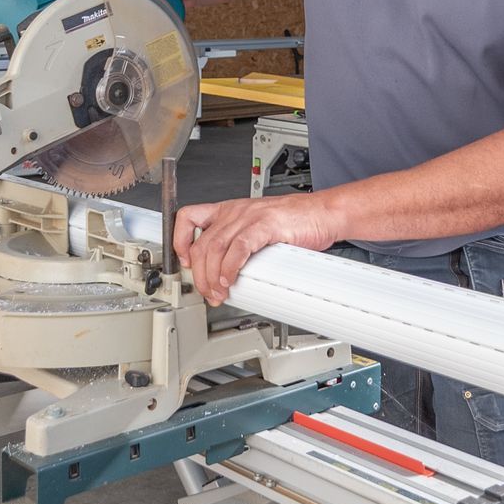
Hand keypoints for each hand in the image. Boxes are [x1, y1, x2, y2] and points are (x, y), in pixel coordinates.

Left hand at [173, 194, 337, 305]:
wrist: (323, 214)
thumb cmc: (295, 222)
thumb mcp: (257, 229)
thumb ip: (239, 246)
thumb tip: (225, 275)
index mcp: (230, 210)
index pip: (188, 217)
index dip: (179, 241)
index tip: (186, 262)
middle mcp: (235, 212)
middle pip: (202, 244)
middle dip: (199, 275)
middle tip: (207, 292)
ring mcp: (250, 217)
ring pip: (215, 248)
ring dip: (212, 276)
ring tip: (218, 292)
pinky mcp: (265, 225)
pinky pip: (238, 249)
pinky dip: (230, 269)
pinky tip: (231, 280)